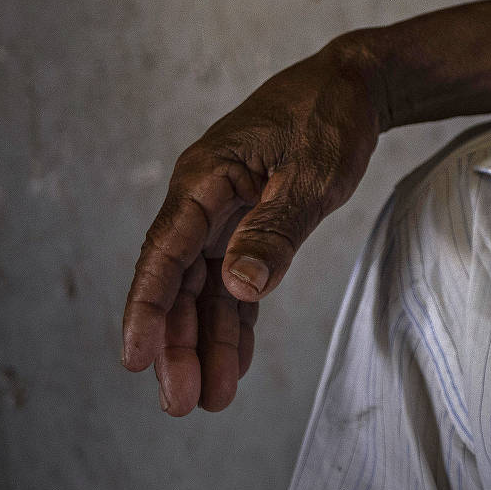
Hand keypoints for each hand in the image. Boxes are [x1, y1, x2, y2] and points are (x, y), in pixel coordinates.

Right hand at [119, 39, 384, 413]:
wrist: (355, 85)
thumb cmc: (330, 118)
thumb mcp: (313, 175)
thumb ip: (277, 230)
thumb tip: (238, 288)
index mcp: (203, 180)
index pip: (164, 254)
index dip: (147, 309)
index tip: (135, 359)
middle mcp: (203, 200)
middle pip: (180, 283)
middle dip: (177, 344)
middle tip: (182, 404)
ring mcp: (224, 214)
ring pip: (205, 289)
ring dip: (206, 341)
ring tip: (210, 400)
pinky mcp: (250, 224)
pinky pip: (235, 281)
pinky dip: (236, 319)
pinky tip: (234, 364)